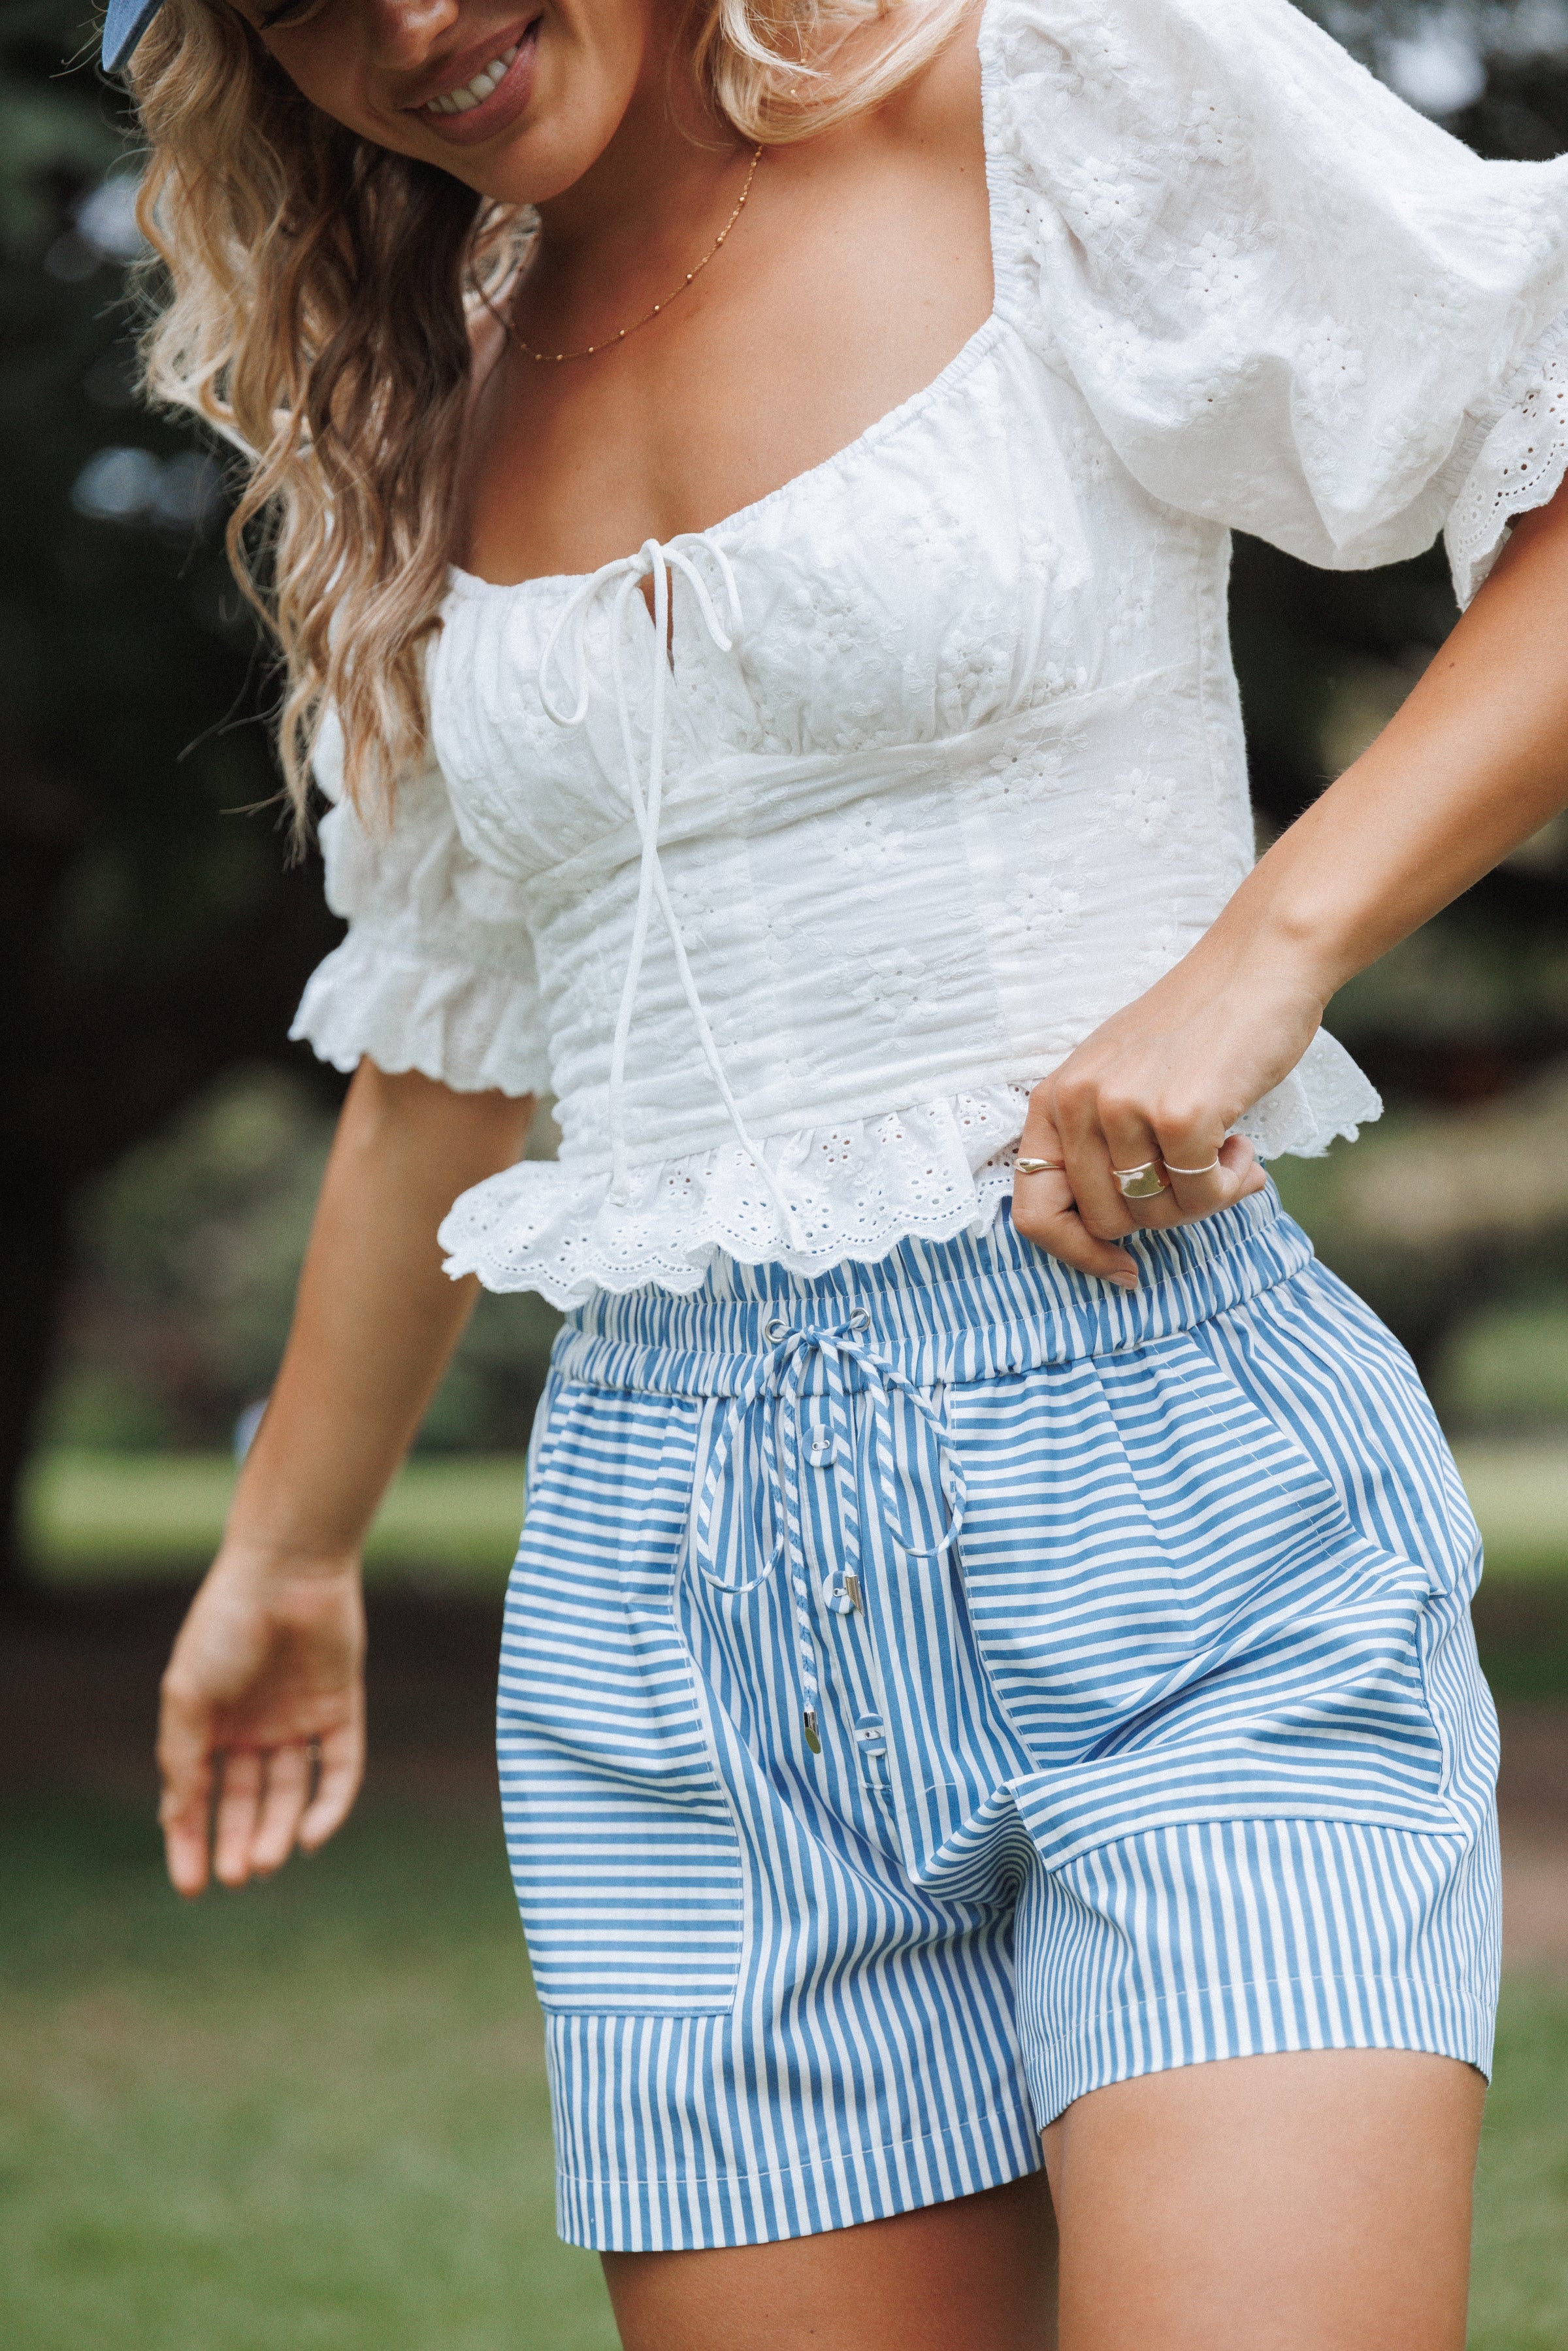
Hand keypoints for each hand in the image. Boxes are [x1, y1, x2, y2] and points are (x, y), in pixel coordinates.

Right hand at [157, 1543, 365, 1895]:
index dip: (190, 1843)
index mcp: (208, 1725)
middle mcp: (253, 1729)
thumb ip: (183, 1758)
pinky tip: (311, 1837)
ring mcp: (298, 1721)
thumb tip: (177, 1818)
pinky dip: (328, 1806)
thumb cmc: (225, 1624)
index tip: (190, 1887)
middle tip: (238, 1877)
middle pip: (247, 1803)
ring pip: (291, 1793)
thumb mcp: (187, 1695)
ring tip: (268, 1862)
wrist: (287, 1569)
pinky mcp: (341, 1711)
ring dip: (279, 1830)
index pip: (198, 1798)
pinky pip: (338, 1769)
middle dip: (240, 1842)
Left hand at [1010, 947, 1316, 1284]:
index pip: (1034, 1212)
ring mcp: (1125, 1108)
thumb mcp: (1119, 1079)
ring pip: (1156, 1214)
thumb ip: (1099, 1145)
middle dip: (1161, 1216)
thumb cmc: (1196, 1029)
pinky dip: (1233, 1184)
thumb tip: (1101, 1237)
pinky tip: (1244, 1144)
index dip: (1075, 1254)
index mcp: (1054, 1098)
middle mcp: (1078, 1102)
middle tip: (1198, 1176)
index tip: (1121, 1269)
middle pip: (1106, 1221)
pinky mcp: (1180, 1115)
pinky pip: (1202, 1196)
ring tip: (1226, 1151)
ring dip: (1203, 1198)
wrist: (1258, 966)